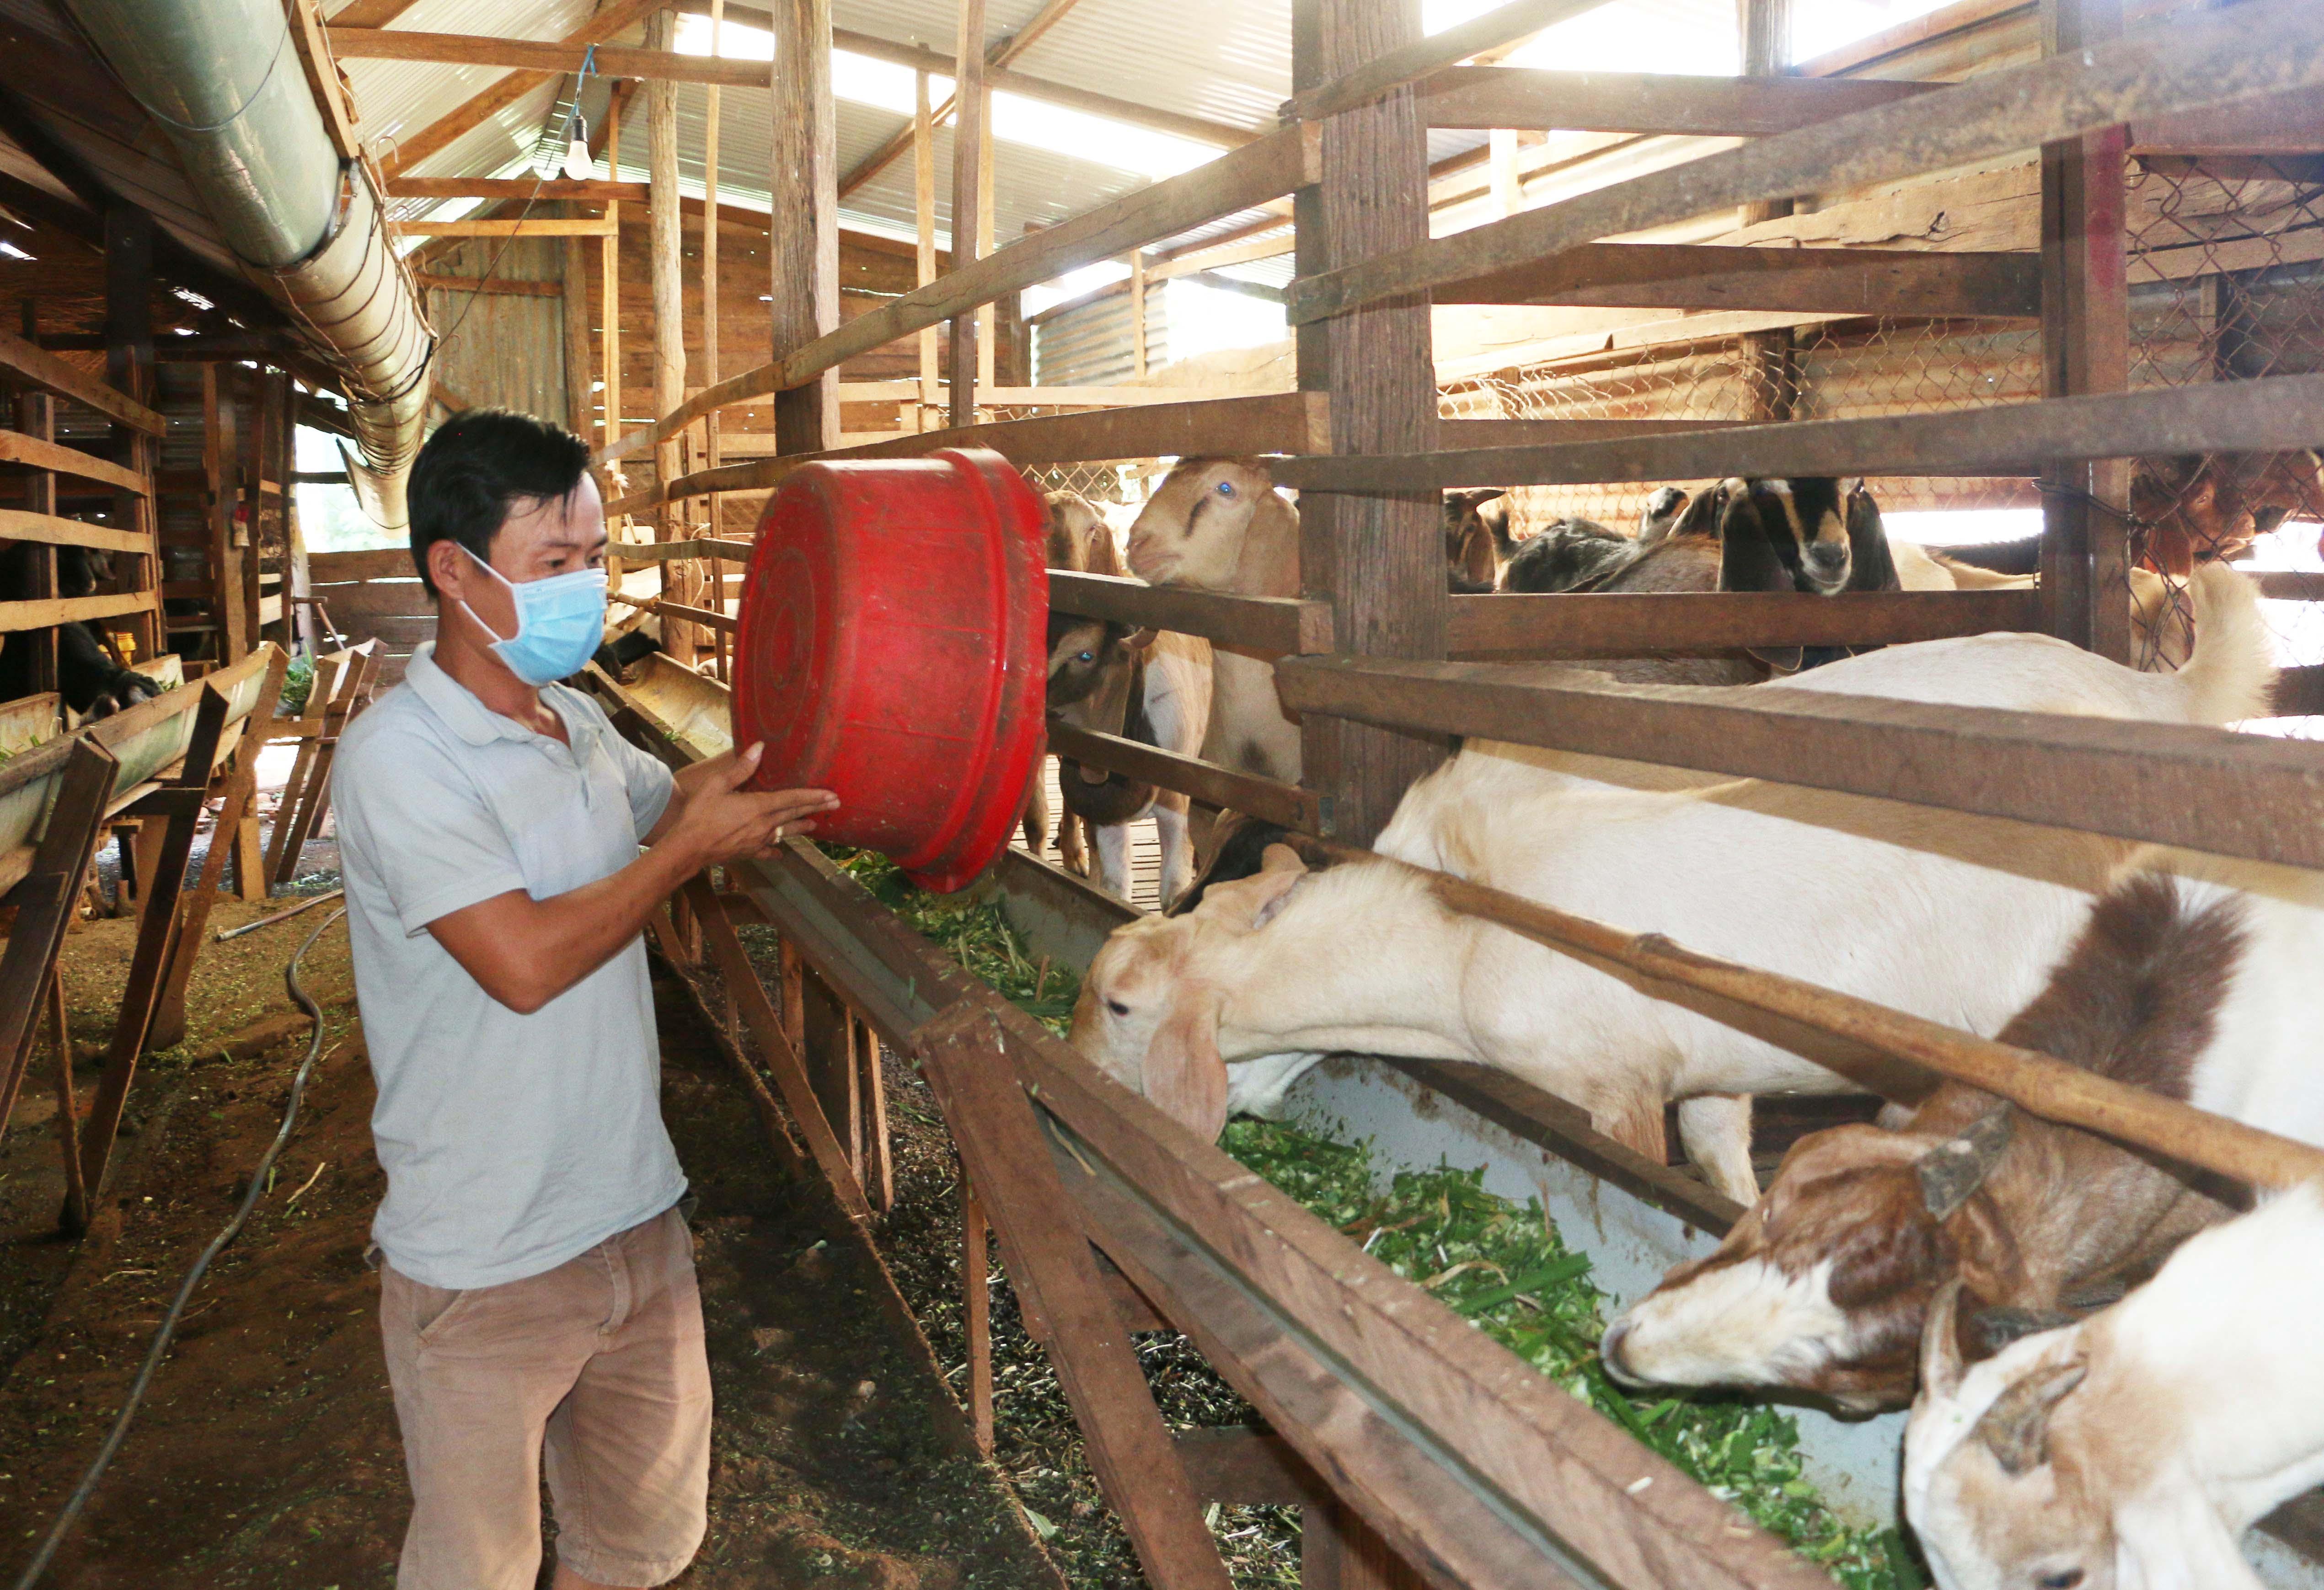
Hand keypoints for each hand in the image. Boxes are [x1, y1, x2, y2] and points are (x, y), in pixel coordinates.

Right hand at [668, 743, 837, 867]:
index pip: (793, 798)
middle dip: (815, 809)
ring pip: (785, 833)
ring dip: (800, 827)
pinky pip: (767, 851)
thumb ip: (741, 768)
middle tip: (835, 805)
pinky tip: (780, 852)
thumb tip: (759, 747)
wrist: (688, 848)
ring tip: (814, 825)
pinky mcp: (749, 852)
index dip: (814, 796)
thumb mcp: (717, 785)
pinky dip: (775, 850)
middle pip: (794, 814)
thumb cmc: (700, 814)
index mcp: (759, 806)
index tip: (832, 795)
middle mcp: (764, 825)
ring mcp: (758, 841)